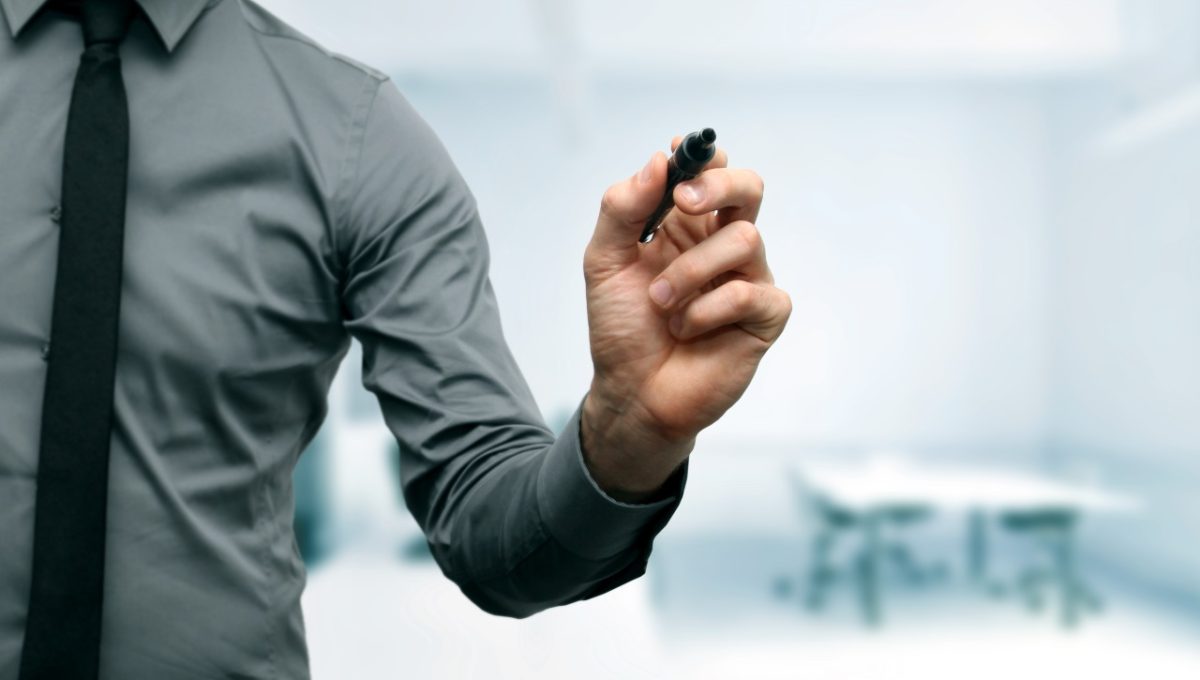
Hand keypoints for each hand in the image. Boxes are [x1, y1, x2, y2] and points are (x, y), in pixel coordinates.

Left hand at [580, 138, 790, 500]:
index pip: (710, 170)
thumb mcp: (604, 263)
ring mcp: (749, 278)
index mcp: (686, 224)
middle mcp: (721, 244)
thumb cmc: (622, 328)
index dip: (700, 156)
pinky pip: (748, 292)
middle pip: (750, 187)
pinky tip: (686, 330)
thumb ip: (622, 210)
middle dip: (719, 185)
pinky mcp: (765, 316)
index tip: (678, 152)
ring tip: (660, 302)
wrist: (632, 393)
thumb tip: (658, 160)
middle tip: (682, 203)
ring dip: (690, 271)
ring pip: (743, 239)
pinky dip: (706, 310)